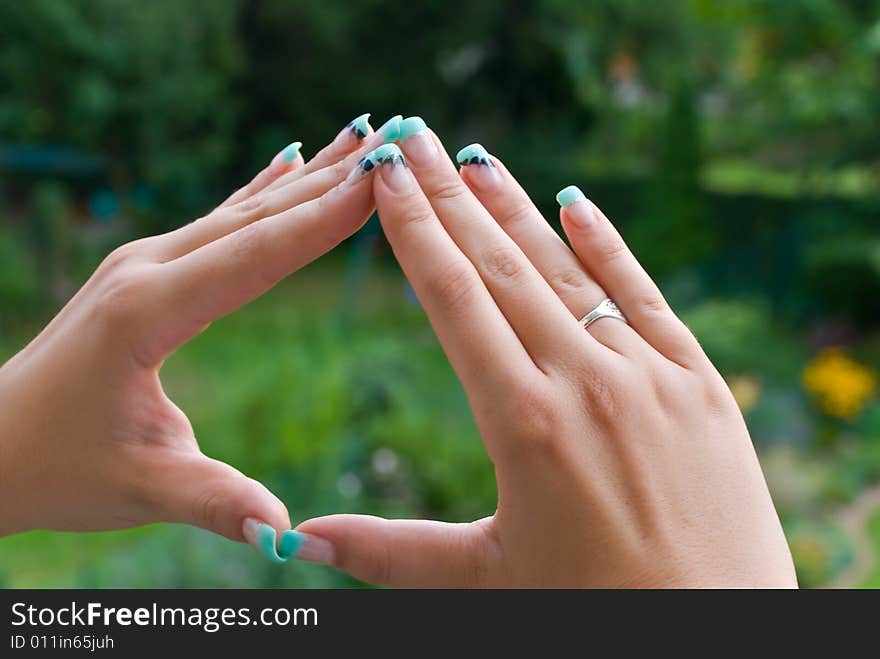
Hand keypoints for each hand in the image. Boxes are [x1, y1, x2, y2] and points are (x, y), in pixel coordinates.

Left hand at [0, 113, 400, 562]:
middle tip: (393, 139)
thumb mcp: (140, 488)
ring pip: (242, 210)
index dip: (323, 220)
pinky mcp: (147, 271)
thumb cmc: (56, 467)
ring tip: (360, 134)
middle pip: (256, 217)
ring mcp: (144, 264)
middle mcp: (146, 270)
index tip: (380, 182)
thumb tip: (287, 535)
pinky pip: (220, 222)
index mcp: (148, 312)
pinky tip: (291, 160)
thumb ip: (214, 502)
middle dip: (331, 181)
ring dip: (307, 176)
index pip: (255, 256)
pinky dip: (264, 190)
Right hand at [297, 119, 797, 586]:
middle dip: (447, 197)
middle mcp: (585, 382)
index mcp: (522, 424)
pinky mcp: (699, 383)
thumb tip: (298, 541)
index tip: (385, 178)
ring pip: (567, 271)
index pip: (454, 301)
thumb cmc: (592, 614)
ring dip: (516, 209)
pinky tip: (576, 202)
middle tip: (411, 136)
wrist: (718, 636)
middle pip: (500, 267)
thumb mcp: (484, 581)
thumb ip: (390, 553)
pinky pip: (645, 296)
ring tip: (475, 157)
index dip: (414, 233)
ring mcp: (649, 375)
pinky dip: (609, 246)